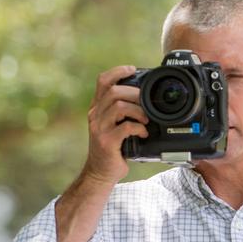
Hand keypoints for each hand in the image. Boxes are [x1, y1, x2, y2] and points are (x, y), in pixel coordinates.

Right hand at [83, 65, 147, 184]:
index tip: (132, 70)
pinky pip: (125, 127)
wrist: (100, 172)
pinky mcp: (106, 142)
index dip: (117, 71)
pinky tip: (143, 133)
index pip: (102, 81)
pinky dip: (138, 128)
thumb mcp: (114, 125)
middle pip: (113, 91)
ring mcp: (99, 128)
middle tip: (147, 102)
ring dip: (138, 110)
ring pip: (118, 106)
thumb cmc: (113, 148)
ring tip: (146, 119)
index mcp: (97, 108)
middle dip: (134, 93)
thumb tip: (146, 98)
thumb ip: (123, 111)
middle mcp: (95, 115)